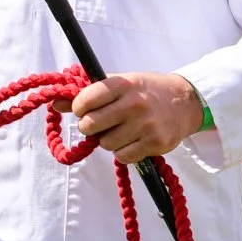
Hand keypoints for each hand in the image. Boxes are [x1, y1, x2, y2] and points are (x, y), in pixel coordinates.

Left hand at [61, 72, 205, 162]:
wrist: (185, 101)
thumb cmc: (146, 91)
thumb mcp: (119, 84)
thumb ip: (88, 93)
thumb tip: (56, 104)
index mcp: (123, 84)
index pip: (85, 99)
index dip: (78, 107)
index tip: (84, 109)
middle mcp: (134, 104)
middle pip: (89, 125)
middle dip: (89, 126)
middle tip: (100, 123)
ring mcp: (146, 125)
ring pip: (105, 143)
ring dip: (107, 140)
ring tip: (121, 130)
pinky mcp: (155, 143)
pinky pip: (122, 156)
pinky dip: (122, 152)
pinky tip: (132, 140)